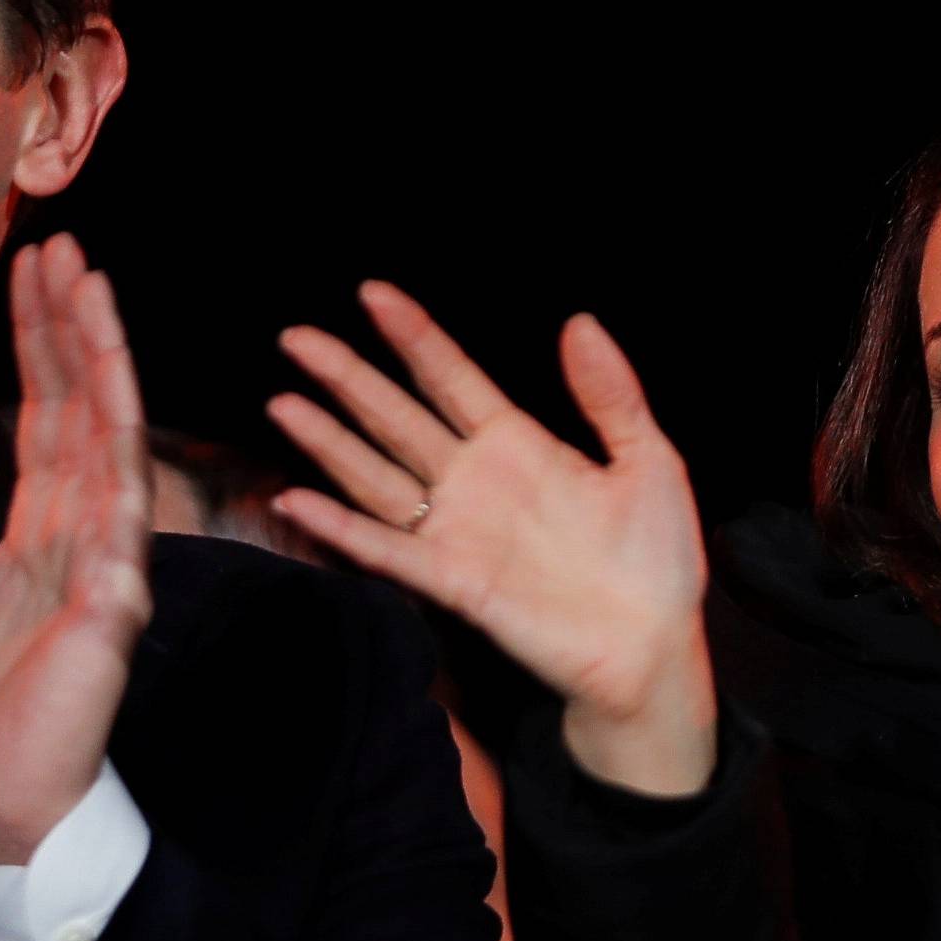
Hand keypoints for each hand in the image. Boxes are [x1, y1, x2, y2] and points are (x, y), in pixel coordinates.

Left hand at [0, 234, 152, 864]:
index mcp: (40, 538)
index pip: (48, 419)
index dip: (43, 346)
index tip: (33, 275)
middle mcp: (81, 540)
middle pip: (85, 411)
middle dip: (77, 329)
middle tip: (67, 249)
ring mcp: (103, 570)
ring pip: (110, 446)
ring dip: (105, 367)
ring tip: (94, 293)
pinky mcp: (110, 612)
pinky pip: (116, 528)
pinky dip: (115, 467)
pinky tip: (111, 408)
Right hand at [268, 284, 716, 795]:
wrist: (653, 648)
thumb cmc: (656, 561)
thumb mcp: (649, 459)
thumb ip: (611, 394)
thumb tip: (579, 321)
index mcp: (519, 444)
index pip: (451, 377)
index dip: (412, 336)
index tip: (372, 292)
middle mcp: (476, 482)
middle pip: (397, 417)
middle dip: (347, 377)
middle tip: (295, 336)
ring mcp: (458, 530)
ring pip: (377, 475)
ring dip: (329, 442)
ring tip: (283, 402)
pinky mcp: (453, 582)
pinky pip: (387, 549)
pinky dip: (340, 528)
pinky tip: (297, 500)